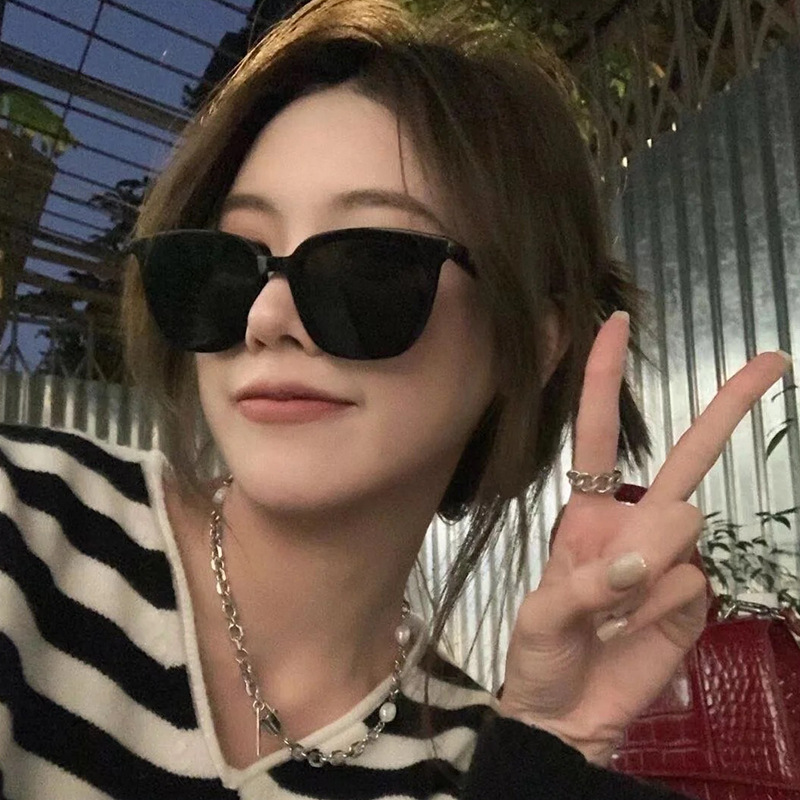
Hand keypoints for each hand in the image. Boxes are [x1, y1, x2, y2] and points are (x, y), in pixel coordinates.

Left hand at [498, 311, 791, 764]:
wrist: (568, 715)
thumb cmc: (542, 656)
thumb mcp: (543, 615)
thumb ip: (590, 583)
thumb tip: (653, 557)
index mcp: (588, 514)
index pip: (596, 437)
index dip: (604, 381)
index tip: (616, 323)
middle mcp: (635, 525)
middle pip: (686, 458)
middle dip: (725, 408)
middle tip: (772, 361)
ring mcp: (671, 561)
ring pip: (682, 527)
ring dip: (645, 570)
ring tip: (611, 616)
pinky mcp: (696, 602)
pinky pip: (690, 586)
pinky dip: (661, 612)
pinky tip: (636, 635)